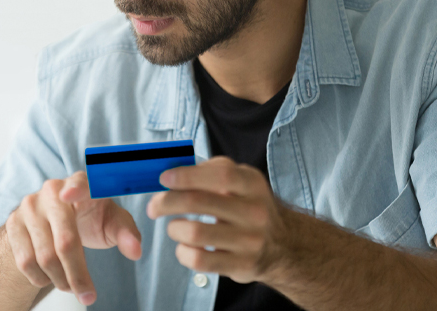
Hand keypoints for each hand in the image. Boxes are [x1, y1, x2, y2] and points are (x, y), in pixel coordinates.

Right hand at [5, 171, 141, 305]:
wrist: (55, 218)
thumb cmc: (90, 217)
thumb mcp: (113, 223)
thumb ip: (127, 234)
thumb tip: (135, 250)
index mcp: (82, 183)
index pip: (81, 184)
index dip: (76, 188)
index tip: (70, 195)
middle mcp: (52, 189)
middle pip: (65, 240)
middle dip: (78, 274)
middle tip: (87, 295)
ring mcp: (30, 205)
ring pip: (44, 256)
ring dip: (60, 280)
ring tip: (71, 285)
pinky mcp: (13, 222)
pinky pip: (24, 261)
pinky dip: (40, 277)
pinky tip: (51, 276)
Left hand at [146, 156, 290, 284]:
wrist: (283, 245)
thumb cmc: (249, 206)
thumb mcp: (242, 180)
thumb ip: (212, 170)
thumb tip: (173, 170)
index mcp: (252, 184)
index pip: (220, 175)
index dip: (187, 175)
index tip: (164, 178)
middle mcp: (254, 212)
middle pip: (199, 202)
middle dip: (167, 202)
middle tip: (154, 207)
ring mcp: (249, 241)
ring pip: (195, 233)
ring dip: (174, 228)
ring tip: (174, 227)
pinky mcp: (241, 265)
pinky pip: (199, 260)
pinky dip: (183, 252)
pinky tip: (184, 247)